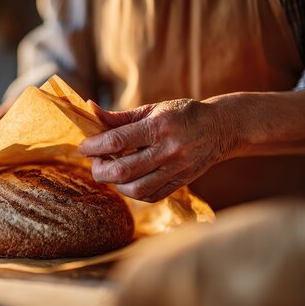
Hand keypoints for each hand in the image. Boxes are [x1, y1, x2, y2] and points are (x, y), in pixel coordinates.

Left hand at [80, 100, 236, 201]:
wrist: (220, 128)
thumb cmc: (181, 114)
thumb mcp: (152, 109)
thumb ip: (120, 116)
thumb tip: (90, 110)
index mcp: (159, 126)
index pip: (117, 141)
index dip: (94, 146)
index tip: (83, 147)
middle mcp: (168, 150)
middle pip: (122, 170)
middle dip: (100, 169)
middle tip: (95, 162)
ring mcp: (176, 170)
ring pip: (135, 189)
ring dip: (115, 183)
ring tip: (111, 171)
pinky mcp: (181, 183)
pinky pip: (150, 196)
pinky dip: (133, 192)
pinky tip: (128, 181)